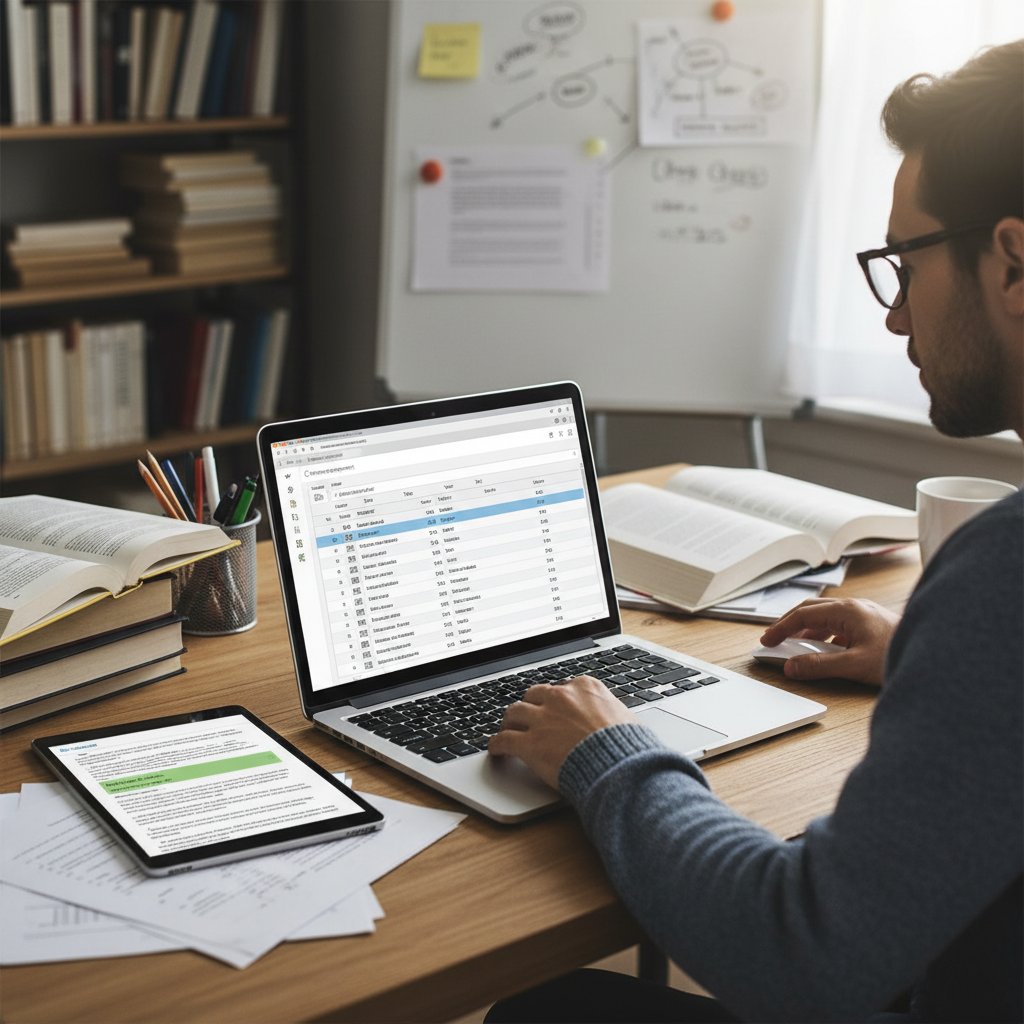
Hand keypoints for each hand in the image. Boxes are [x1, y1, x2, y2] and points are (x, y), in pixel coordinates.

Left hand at [488, 676, 634, 788]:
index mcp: (585, 687)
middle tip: (528, 717)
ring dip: (510, 721)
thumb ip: (613, 715)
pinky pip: (503, 740)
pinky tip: (496, 750)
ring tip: (508, 729)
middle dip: (531, 705)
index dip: (557, 701)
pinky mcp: (529, 743)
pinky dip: (496, 745)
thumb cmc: (628, 747)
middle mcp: (561, 697)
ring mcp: (542, 719)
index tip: (556, 709)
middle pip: (535, 694)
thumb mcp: (627, 719)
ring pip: (514, 712)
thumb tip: (619, 723)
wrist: (619, 765)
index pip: (563, 688)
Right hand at [760, 598, 900, 686]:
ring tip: (795, 645)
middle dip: (789, 623)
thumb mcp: (854, 665)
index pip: (803, 615)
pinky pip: (838, 623)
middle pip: (811, 609)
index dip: (781, 628)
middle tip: (774, 639)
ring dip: (806, 629)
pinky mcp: (871, 624)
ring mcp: (863, 614)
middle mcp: (854, 607)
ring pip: (824, 615)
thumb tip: (792, 666)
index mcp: (847, 611)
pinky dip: (823, 633)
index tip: (767, 641)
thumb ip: (819, 666)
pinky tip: (824, 649)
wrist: (939, 656)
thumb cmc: (901, 653)